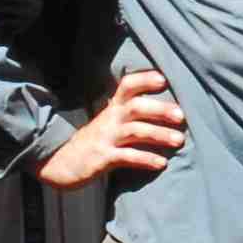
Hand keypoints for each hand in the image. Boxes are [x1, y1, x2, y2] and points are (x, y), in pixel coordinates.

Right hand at [39, 68, 184, 188]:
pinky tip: (161, 163)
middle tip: (181, 115)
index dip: (144, 80)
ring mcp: (105, 138)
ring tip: (179, 140)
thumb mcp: (107, 123)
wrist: (60, 164)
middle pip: (136, 107)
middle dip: (160, 109)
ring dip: (159, 135)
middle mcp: (109, 120)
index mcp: (112, 109)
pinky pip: (126, 157)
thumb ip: (127, 113)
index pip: (127, 86)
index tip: (163, 79)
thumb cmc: (92, 142)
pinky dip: (145, 159)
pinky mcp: (102, 158)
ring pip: (135, 131)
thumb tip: (161, 108)